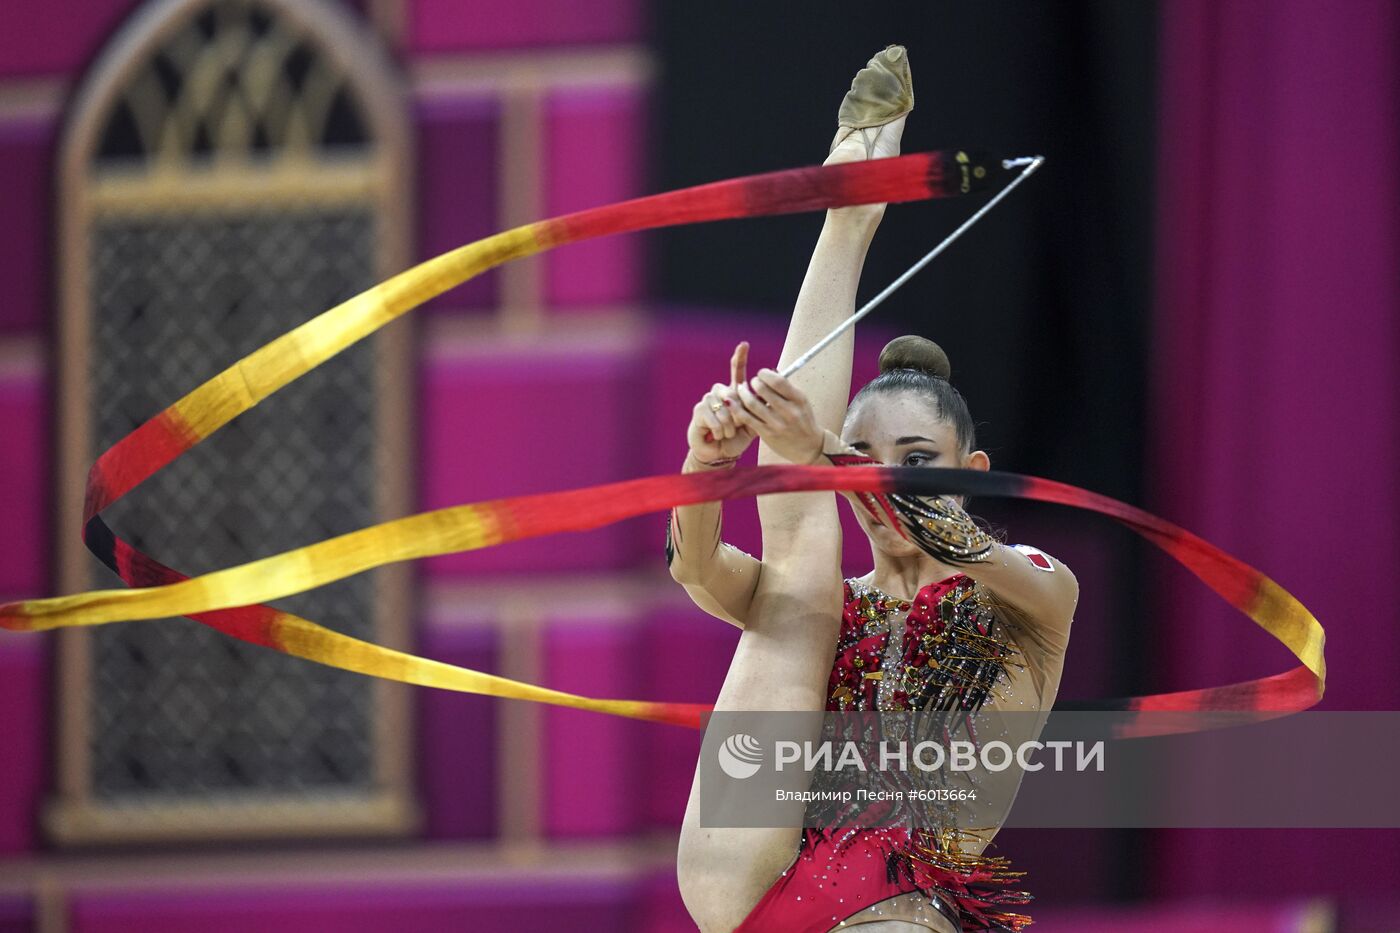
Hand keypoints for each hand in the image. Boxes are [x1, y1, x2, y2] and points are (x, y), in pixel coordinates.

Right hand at [687, 342, 757, 464]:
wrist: (720, 453)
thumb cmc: (736, 438)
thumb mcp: (752, 423)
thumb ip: (759, 408)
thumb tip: (770, 393)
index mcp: (734, 393)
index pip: (737, 371)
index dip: (740, 357)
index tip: (744, 344)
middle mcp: (720, 393)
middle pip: (733, 391)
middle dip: (738, 413)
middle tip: (737, 426)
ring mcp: (708, 400)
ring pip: (724, 407)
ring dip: (729, 425)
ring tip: (727, 433)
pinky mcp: (699, 410)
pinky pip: (714, 416)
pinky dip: (720, 430)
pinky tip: (718, 435)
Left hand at [731, 368, 823, 464]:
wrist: (808, 446)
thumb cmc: (803, 420)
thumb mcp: (801, 402)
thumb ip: (786, 388)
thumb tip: (770, 371)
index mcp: (798, 399)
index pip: (778, 381)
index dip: (765, 374)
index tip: (762, 373)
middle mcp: (789, 411)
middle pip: (763, 390)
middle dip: (754, 382)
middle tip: (753, 382)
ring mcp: (777, 424)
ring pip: (752, 403)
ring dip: (743, 393)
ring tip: (742, 389)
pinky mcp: (767, 434)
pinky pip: (747, 418)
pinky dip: (736, 408)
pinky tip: (730, 402)